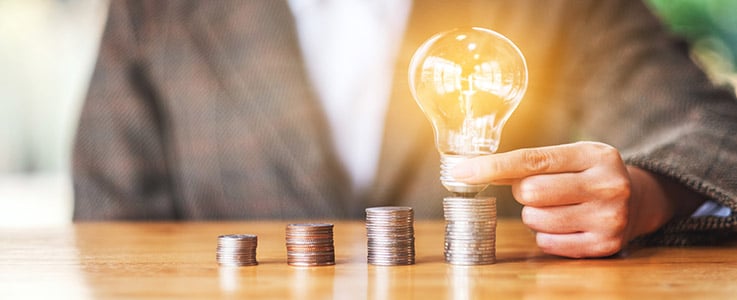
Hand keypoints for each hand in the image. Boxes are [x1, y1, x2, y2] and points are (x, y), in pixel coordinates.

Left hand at [451, 141, 682, 257]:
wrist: (639, 202)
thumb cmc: (590, 175)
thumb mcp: (572, 157)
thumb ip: (530, 161)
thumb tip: (474, 168)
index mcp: (596, 155)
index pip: (531, 160)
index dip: (492, 166)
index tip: (460, 170)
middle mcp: (607, 185)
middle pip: (530, 192)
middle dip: (523, 191)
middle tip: (541, 189)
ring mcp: (609, 218)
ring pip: (534, 219)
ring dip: (534, 214)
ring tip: (558, 206)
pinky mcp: (604, 246)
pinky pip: (547, 242)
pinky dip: (546, 234)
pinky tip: (566, 224)